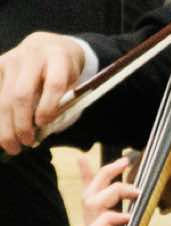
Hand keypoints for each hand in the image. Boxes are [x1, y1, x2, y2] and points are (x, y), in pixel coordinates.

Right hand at [0, 31, 85, 154]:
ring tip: (11, 146)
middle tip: (26, 143)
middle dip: (22, 123)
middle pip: (22, 94)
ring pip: (4, 96)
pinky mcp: (0, 64)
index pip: (54, 84)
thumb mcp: (73, 83)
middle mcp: (33, 57)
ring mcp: (13, 60)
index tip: (43, 125)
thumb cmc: (64, 71)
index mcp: (59, 60)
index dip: (48, 107)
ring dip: (5, 124)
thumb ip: (63, 102)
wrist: (48, 45)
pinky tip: (0, 132)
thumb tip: (43, 130)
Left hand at [78, 152, 139, 225]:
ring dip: (102, 179)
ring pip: (90, 200)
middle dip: (111, 191)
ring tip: (120, 163)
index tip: (133, 218)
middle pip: (92, 207)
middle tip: (135, 188)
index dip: (111, 219)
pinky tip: (84, 161)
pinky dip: (89, 180)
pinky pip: (93, 200)